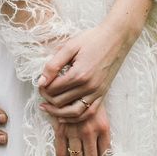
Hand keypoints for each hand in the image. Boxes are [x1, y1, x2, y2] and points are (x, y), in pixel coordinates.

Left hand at [39, 0, 149, 123]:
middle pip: (60, 102)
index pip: (53, 89)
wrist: (116, 38)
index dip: (42, 88)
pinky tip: (63, 115)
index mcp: (79, 74)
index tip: (40, 83)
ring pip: (73, 113)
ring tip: (46, 107)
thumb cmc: (92, 39)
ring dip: (57, 112)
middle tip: (42, 91)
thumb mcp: (70, 47)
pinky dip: (74, 118)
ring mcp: (97, 92)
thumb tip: (41, 82)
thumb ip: (53, 65)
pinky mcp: (102, 95)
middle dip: (47, 98)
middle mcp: (89, 86)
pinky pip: (87, 113)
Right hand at [51, 102, 110, 155]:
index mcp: (103, 128)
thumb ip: (102, 131)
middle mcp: (90, 132)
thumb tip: (103, 153)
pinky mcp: (61, 130)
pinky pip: (61, 152)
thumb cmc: (87, 98)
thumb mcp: (100, 113)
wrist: (72, 84)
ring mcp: (74, 132)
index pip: (105, 154)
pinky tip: (66, 152)